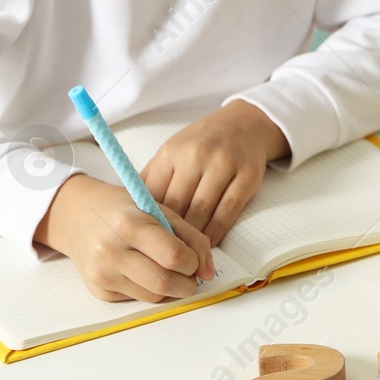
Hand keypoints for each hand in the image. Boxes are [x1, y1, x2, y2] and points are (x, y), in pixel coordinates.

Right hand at [37, 175, 215, 301]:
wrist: (77, 218)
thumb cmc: (125, 210)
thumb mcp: (160, 211)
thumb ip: (191, 237)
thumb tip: (210, 272)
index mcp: (129, 225)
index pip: (173, 256)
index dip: (193, 262)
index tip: (195, 259)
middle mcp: (110, 252)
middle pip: (164, 282)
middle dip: (187, 282)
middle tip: (191, 273)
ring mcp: (102, 274)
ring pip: (153, 295)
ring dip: (171, 288)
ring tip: (170, 270)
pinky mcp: (99, 291)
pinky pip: (137, 298)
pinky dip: (150, 289)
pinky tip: (145, 271)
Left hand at [140, 100, 288, 245]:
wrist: (244, 123)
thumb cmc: (202, 143)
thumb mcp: (172, 152)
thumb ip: (153, 179)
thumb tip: (131, 214)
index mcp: (171, 152)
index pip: (154, 196)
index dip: (149, 222)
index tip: (146, 242)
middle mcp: (197, 156)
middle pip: (177, 206)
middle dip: (170, 234)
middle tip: (164, 256)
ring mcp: (224, 164)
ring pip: (202, 210)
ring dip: (193, 237)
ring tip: (186, 256)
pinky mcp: (248, 175)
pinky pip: (229, 210)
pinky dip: (217, 231)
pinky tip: (209, 243)